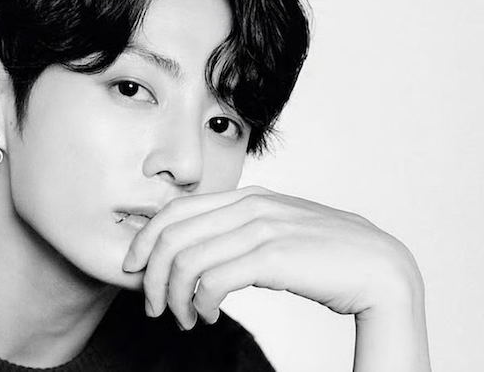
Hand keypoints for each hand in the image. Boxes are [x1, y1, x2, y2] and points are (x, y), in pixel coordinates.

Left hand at [122, 186, 423, 330]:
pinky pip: (213, 280)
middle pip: (171, 235)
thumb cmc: (324, 255)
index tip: (135, 269)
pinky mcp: (273, 256)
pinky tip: (209, 315)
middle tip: (153, 305)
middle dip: (151, 275)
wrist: (380, 268)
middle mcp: (250, 205)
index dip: (145, 240)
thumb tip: (195, 249)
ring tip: (184, 318)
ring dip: (174, 297)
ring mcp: (262, 227)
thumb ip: (238, 230)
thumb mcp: (275, 231)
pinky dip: (201, 302)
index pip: (174, 210)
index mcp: (246, 196)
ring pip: (187, 260)